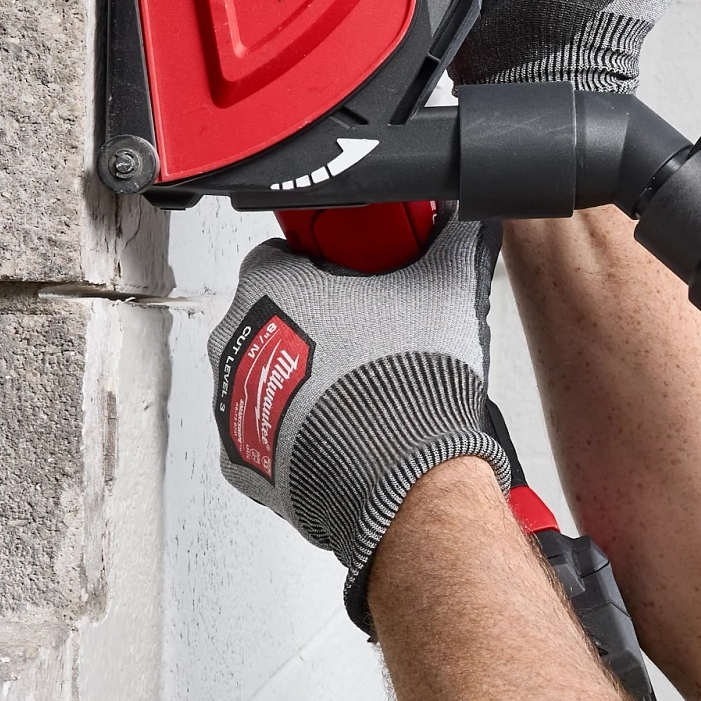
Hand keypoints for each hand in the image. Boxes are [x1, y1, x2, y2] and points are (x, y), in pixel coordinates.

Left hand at [208, 211, 509, 628]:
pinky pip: (262, 436)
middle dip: (308, 328)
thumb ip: (455, 242)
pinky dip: (291, 435)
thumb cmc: (405, 385)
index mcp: (268, 287)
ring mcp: (231, 404)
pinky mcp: (240, 460)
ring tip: (351, 394)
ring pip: (262, 378)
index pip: (281, 257)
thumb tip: (469, 222)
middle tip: (359, 341)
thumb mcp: (447, 290)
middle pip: (268, 320)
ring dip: (298, 382)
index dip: (322, 268)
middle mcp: (235, 342)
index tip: (350, 283)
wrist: (400, 478)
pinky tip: (333, 433)